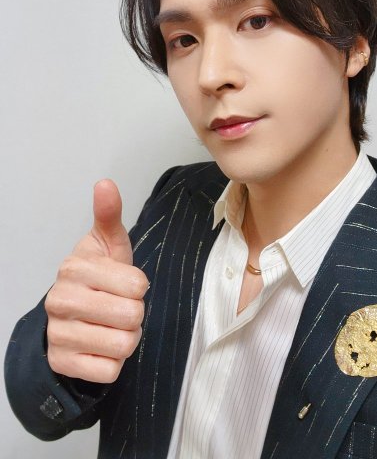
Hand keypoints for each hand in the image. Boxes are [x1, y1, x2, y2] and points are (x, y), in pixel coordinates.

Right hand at [45, 180, 148, 382]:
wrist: (70, 315)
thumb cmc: (98, 277)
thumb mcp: (107, 244)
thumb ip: (109, 215)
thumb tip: (105, 183)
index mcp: (75, 268)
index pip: (137, 285)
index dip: (139, 287)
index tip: (125, 285)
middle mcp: (61, 300)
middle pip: (132, 316)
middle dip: (135, 314)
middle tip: (120, 307)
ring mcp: (59, 334)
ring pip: (124, 345)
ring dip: (127, 340)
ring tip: (112, 327)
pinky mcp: (63, 364)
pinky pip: (110, 371)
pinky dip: (113, 363)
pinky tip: (101, 347)